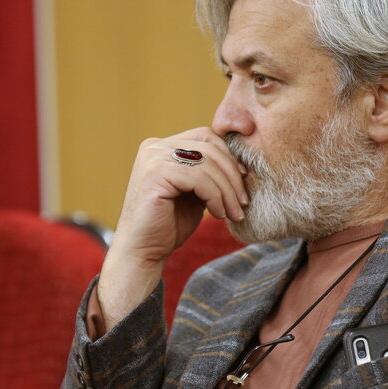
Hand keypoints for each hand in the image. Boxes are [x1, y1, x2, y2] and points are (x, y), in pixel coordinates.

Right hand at [97, 127, 248, 329]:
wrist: (143, 251)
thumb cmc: (169, 224)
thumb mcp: (195, 192)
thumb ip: (208, 173)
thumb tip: (242, 164)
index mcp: (163, 146)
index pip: (207, 137)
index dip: (229, 157)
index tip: (244, 180)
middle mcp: (155, 146)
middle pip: (210, 148)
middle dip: (232, 176)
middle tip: (243, 202)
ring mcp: (153, 158)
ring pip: (207, 164)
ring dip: (227, 190)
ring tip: (234, 213)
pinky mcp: (155, 174)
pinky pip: (199, 179)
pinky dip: (214, 197)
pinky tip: (217, 214)